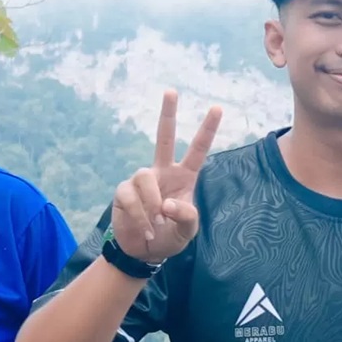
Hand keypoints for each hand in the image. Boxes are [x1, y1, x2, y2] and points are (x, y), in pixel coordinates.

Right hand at [109, 91, 222, 266]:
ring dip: (151, 203)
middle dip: (168, 114)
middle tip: (172, 90)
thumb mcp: (186, 232)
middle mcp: (162, 172)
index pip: (197, 150)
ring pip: (144, 177)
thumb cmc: (168, 237)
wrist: (143, 251)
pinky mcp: (123, 191)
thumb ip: (186, 217)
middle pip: (164, 137)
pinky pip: (130, 196)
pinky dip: (139, 215)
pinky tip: (145, 228)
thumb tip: (167, 202)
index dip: (207, 130)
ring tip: (155, 223)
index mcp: (184, 177)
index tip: (217, 108)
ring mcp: (141, 180)